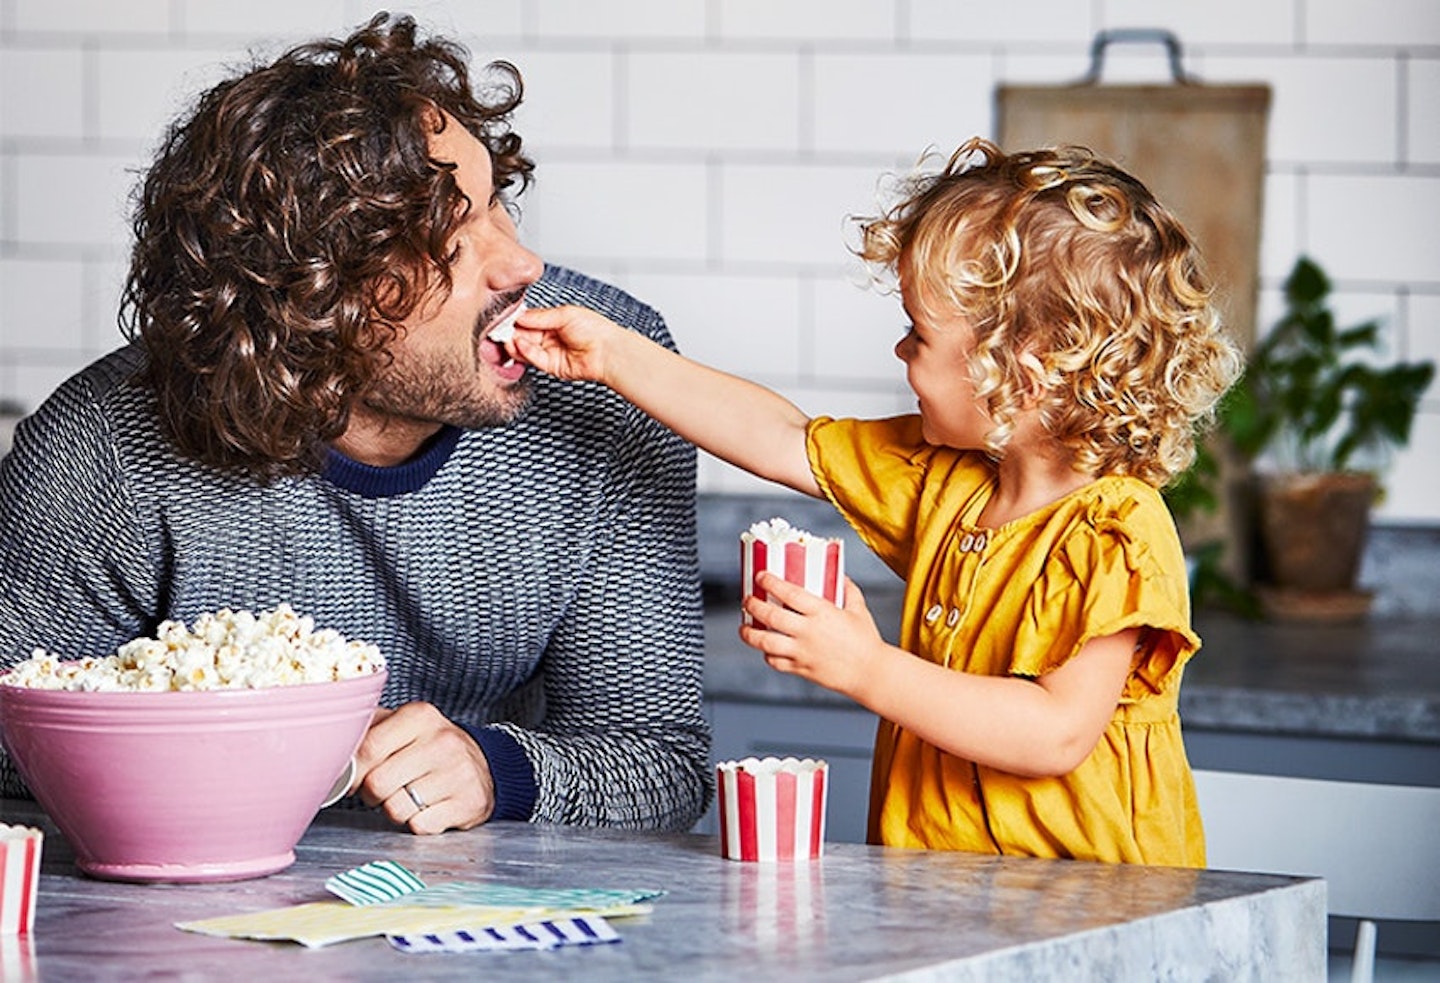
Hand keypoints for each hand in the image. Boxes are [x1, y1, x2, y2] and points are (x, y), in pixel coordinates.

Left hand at [351, 702, 494, 834]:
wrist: (482, 766)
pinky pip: (419, 826)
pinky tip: (428, 807)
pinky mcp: (469, 802)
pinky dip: (417, 823)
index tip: (353, 778)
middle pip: (378, 784)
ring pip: (396, 810)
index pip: (367, 749)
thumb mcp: (402, 725)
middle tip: (382, 789)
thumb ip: (366, 729)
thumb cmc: (429, 747)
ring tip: (407, 796)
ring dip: (394, 810)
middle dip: (371, 794)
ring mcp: (458, 773)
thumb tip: (327, 748)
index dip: (352, 771)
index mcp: (420, 716)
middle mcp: (443, 741)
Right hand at [507, 304, 627, 384]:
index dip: (514, 320)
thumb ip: (540, 316)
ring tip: (506, 338)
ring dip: (514, 344)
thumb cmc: (594, 329)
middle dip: (510, 332)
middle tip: (498, 330)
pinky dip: (525, 352)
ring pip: (525, 349)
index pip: (527, 320)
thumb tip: (519, 315)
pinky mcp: (551, 366)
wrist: (608, 350)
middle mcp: (548, 337)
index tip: (501, 318)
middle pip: (522, 335)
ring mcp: (549, 352)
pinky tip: (520, 344)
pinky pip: (534, 359)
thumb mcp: (564, 314)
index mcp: (552, 321)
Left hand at [740, 574, 887, 699]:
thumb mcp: (859, 610)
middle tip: (747, 600)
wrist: (870, 674)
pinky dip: (767, 654)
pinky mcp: (801, 669)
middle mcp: (808, 631)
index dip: (770, 582)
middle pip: (770, 616)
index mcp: (822, 612)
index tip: (760, 576)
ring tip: (743, 627)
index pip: (788, 593)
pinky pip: (775, 661)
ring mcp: (802, 652)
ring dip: (749, 633)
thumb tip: (839, 575)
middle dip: (752, 605)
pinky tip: (766, 648)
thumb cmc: (866, 641)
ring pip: (765, 642)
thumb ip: (848, 590)